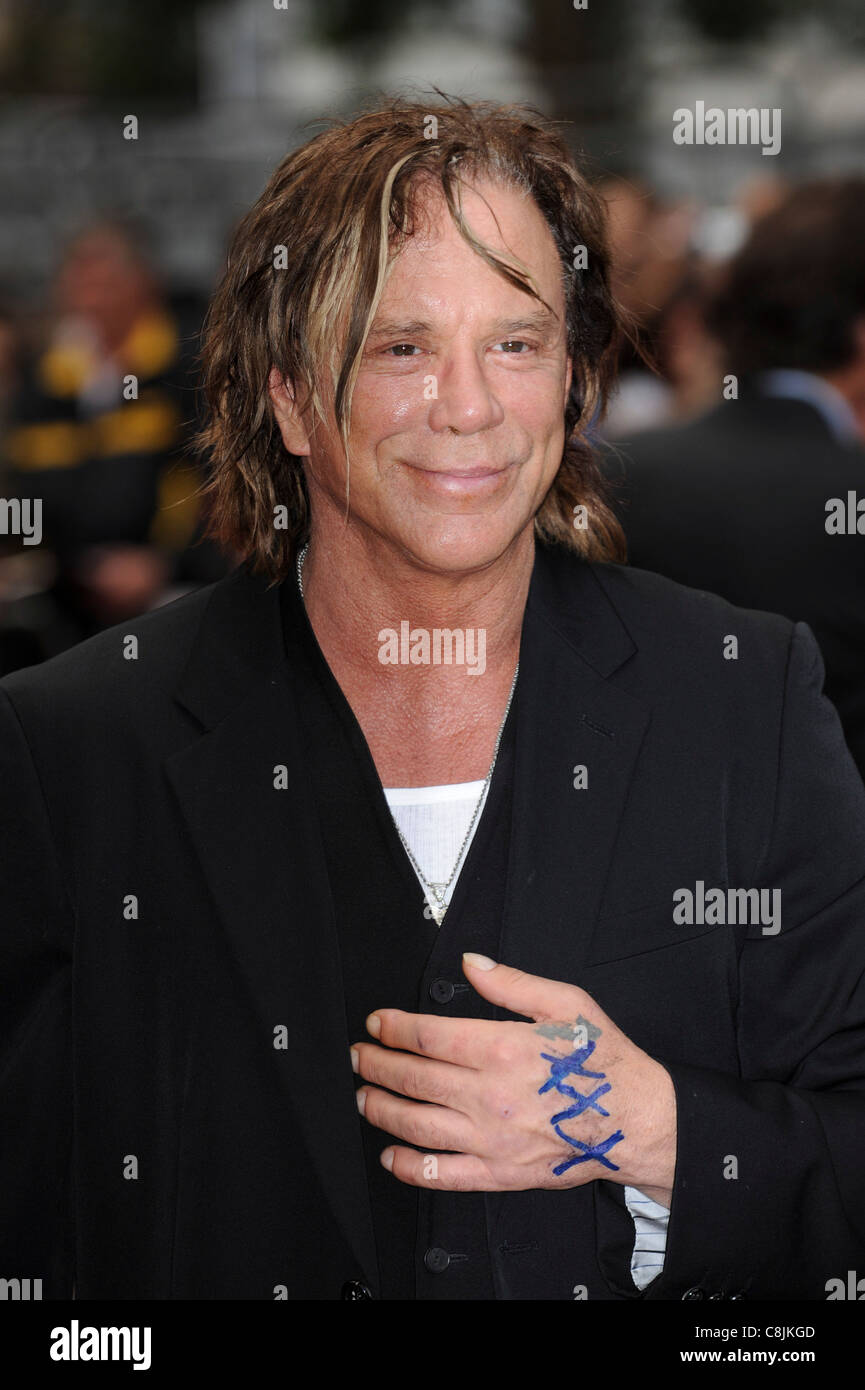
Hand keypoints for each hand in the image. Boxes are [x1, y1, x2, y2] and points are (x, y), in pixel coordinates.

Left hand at [351, 954, 675, 1203]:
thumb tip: (472, 963)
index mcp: (504, 1049)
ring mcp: (493, 1138)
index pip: (429, 1037)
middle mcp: (492, 1096)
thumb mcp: (566, 1003)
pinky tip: (392, 1156)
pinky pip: (444, 1174)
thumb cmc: (604, 1063)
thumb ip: (511, 982)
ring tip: (363, 1097)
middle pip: (415, 1079)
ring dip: (382, 1110)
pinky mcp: (500, 1172)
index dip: (394, 1028)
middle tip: (360, 1057)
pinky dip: (410, 1168)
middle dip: (378, 1065)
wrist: (637, 1121)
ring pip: (418, 1125)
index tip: (377, 1024)